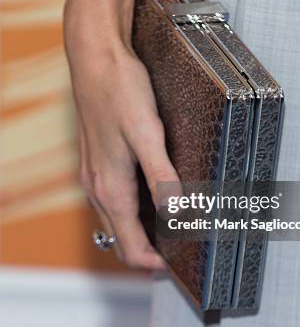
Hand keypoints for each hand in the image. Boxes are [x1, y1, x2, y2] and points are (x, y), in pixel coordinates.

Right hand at [65, 20, 178, 269]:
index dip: (152, 263)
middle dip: (147, 252)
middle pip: (121, 237)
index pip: (129, 244)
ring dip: (140, 231)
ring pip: (117, 218)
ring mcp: (94, 173)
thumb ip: (162, 178)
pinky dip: (133, 210)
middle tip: (177, 255)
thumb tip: (178, 214)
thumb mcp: (148, 134)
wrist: (95, 58)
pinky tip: (152, 198)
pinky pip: (114, 199)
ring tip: (170, 230)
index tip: (176, 268)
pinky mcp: (98, 160)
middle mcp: (98, 186)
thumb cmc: (120, 91)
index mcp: (111, 186)